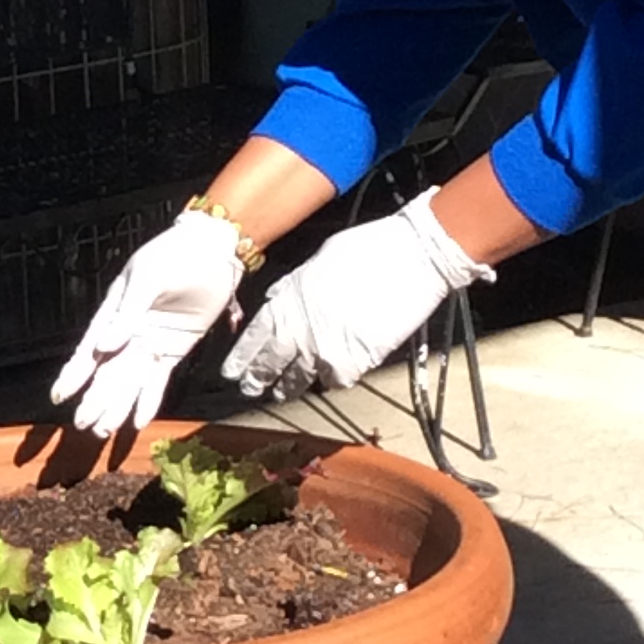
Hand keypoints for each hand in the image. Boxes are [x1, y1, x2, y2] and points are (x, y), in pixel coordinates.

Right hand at [50, 210, 243, 434]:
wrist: (211, 250)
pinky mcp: (173, 349)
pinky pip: (157, 381)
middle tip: (83, 425)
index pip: (88, 349)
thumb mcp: (148, 276)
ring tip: (103, 431)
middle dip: (94, 400)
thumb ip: (128, 312)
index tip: (59, 396)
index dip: (74, 374)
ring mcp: (150, 343)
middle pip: (107, 373)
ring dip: (116, 406)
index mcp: (113, 312)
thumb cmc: (174, 254)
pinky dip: (148, 401)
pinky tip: (137, 422)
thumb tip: (105, 346)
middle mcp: (127, 332)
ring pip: (129, 382)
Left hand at [222, 188, 494, 401]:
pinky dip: (329, 381)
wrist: (412, 258)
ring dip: (288, 387)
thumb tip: (279, 300)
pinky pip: (334, 381)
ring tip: (281, 393)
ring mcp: (325, 351)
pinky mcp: (354, 364)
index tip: (231, 372)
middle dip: (257, 379)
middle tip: (250, 389)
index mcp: (287, 301)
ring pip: (298, 380)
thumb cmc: (367, 250)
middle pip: (270, 365)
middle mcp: (299, 330)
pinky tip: (326, 380)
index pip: (254, 338)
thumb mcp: (315, 262)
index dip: (241, 358)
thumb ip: (292, 288)